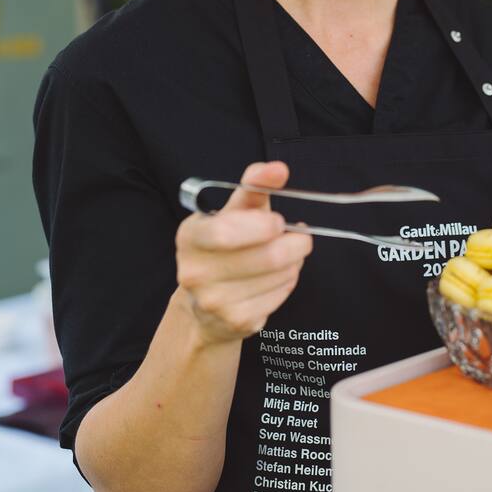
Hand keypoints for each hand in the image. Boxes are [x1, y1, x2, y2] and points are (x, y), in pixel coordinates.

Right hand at [175, 161, 312, 344]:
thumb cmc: (225, 245)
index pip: (225, 232)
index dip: (261, 226)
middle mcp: (194, 272)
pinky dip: (289, 282)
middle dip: (294, 244)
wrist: (205, 304)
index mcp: (190, 236)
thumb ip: (254, 185)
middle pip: (264, 257)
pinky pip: (279, 297)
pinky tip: (280, 276)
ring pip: (277, 277)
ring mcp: (214, 301)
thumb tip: (278, 169)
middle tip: (301, 236)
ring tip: (290, 255)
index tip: (279, 221)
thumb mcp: (233, 211)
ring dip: (295, 262)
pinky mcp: (236, 322)